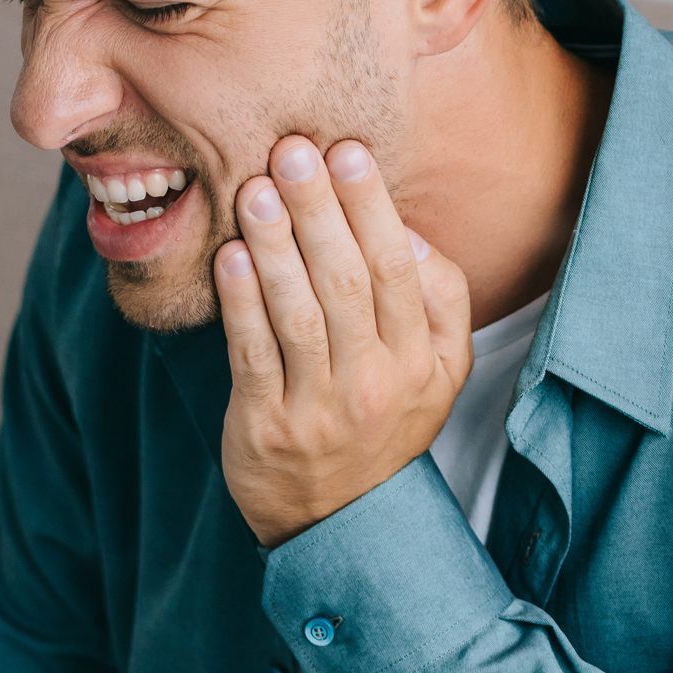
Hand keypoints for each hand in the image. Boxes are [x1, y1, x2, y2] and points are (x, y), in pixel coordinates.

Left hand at [215, 135, 472, 549]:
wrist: (341, 521)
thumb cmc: (383, 422)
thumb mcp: (440, 373)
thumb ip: (441, 301)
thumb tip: (408, 230)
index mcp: (422, 362)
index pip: (397, 269)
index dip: (371, 207)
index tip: (346, 153)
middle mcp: (376, 384)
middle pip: (348, 282)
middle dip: (319, 210)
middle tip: (291, 151)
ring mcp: (320, 409)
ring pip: (299, 314)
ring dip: (275, 245)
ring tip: (255, 189)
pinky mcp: (268, 428)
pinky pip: (253, 356)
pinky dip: (241, 304)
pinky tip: (231, 257)